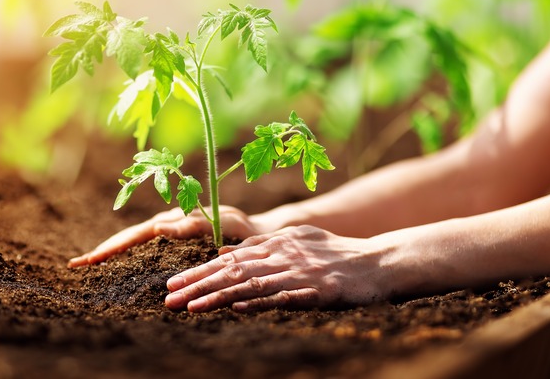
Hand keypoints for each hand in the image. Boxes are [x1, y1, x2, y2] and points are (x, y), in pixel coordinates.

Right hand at [68, 206, 265, 267]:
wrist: (258, 232)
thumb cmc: (244, 229)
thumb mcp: (222, 223)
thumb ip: (192, 224)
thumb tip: (159, 228)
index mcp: (174, 219)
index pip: (135, 235)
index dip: (111, 247)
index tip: (88, 259)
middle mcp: (169, 224)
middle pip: (129, 238)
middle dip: (103, 250)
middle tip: (77, 264)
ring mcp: (171, 232)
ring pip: (135, 243)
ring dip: (113, 252)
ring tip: (89, 264)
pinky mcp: (176, 242)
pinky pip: (147, 250)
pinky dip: (129, 256)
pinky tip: (118, 266)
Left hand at [164, 226, 387, 311]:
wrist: (381, 261)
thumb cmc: (338, 254)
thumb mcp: (297, 242)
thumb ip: (263, 248)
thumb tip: (225, 254)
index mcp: (276, 243)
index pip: (228, 259)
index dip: (198, 272)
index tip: (173, 284)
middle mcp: (282, 254)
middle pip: (231, 270)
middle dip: (197, 284)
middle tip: (168, 297)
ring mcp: (299, 271)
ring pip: (250, 283)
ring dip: (217, 296)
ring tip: (189, 307)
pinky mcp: (317, 290)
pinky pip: (283, 296)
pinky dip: (258, 302)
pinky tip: (237, 308)